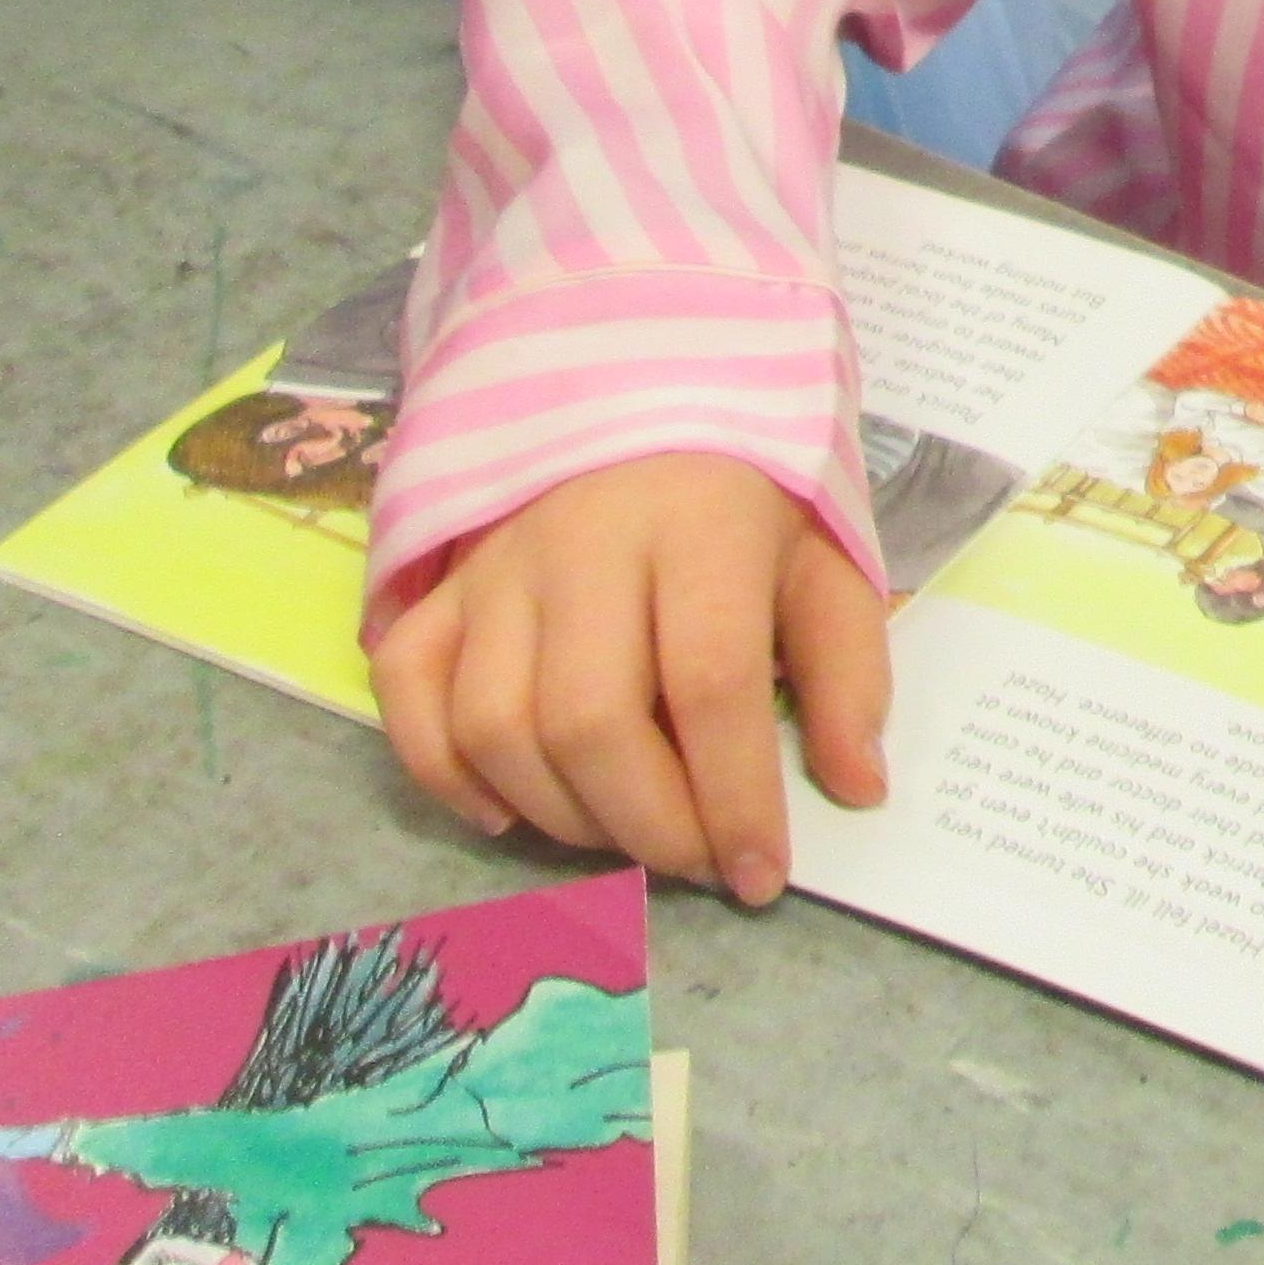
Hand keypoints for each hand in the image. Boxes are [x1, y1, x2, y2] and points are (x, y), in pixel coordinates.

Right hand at [372, 455, 889, 906]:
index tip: (761, 876)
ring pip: (493, 723)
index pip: (709, 682)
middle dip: (647, 826)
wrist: (641, 388)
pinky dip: (443, 775)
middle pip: (588, 719)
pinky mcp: (438, 584)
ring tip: (626, 835)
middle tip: (696, 864)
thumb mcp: (826, 561)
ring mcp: (494, 564)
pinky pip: (405, 693)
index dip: (734, 797)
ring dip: (559, 814)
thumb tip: (858, 791)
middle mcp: (582, 541)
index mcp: (699, 523)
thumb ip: (848, 674)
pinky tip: (509, 812)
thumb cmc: (745, 496)